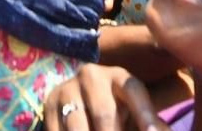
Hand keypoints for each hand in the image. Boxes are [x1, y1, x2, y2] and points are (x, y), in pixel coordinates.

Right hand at [42, 65, 168, 130]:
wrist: (79, 101)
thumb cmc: (119, 113)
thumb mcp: (135, 115)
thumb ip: (152, 127)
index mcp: (120, 77)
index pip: (134, 92)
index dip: (145, 115)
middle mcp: (92, 77)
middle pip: (104, 114)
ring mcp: (67, 90)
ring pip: (77, 126)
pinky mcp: (49, 107)